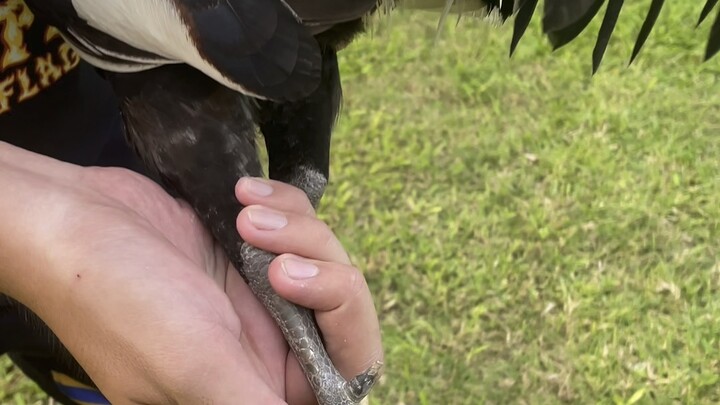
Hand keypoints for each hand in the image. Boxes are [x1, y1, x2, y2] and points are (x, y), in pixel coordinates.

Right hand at [0, 143, 381, 403]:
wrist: (69, 219)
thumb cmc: (120, 300)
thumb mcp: (197, 365)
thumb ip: (255, 404)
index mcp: (254, 386)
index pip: (340, 376)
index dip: (348, 336)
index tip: (309, 294)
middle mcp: (262, 345)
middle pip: (341, 311)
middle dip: (322, 271)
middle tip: (273, 259)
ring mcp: (256, 292)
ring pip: (323, 258)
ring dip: (296, 230)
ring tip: (244, 215)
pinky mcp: (248, 248)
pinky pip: (297, 224)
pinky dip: (282, 205)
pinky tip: (243, 193)